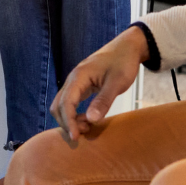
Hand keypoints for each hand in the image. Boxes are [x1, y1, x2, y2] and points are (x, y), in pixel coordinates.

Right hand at [48, 26, 148, 141]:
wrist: (127, 47)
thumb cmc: (123, 62)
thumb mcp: (117, 82)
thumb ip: (103, 100)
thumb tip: (91, 119)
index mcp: (79, 77)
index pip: (65, 103)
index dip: (68, 122)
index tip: (76, 137)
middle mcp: (72, 79)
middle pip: (58, 106)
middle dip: (67, 122)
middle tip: (85, 133)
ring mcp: (75, 82)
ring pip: (62, 104)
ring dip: (70, 119)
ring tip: (88, 126)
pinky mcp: (81, 86)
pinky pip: (70, 102)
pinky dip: (74, 114)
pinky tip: (88, 119)